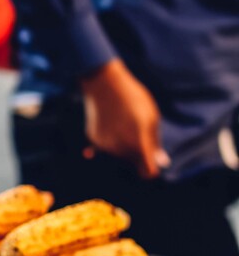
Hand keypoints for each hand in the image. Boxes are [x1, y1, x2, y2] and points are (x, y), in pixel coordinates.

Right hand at [80, 59, 169, 178]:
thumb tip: (162, 163)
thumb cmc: (133, 98)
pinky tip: (112, 128)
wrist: (103, 83)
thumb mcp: (152, 117)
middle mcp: (121, 149)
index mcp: (139, 144)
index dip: (153, 169)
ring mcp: (105, 145)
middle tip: (139, 129)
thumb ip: (155, 143)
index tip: (154, 160)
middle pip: (134, 163)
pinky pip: (105, 147)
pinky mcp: (93, 139)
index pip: (149, 173)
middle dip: (139, 153)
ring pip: (119, 155)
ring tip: (124, 121)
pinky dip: (110, 141)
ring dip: (124, 145)